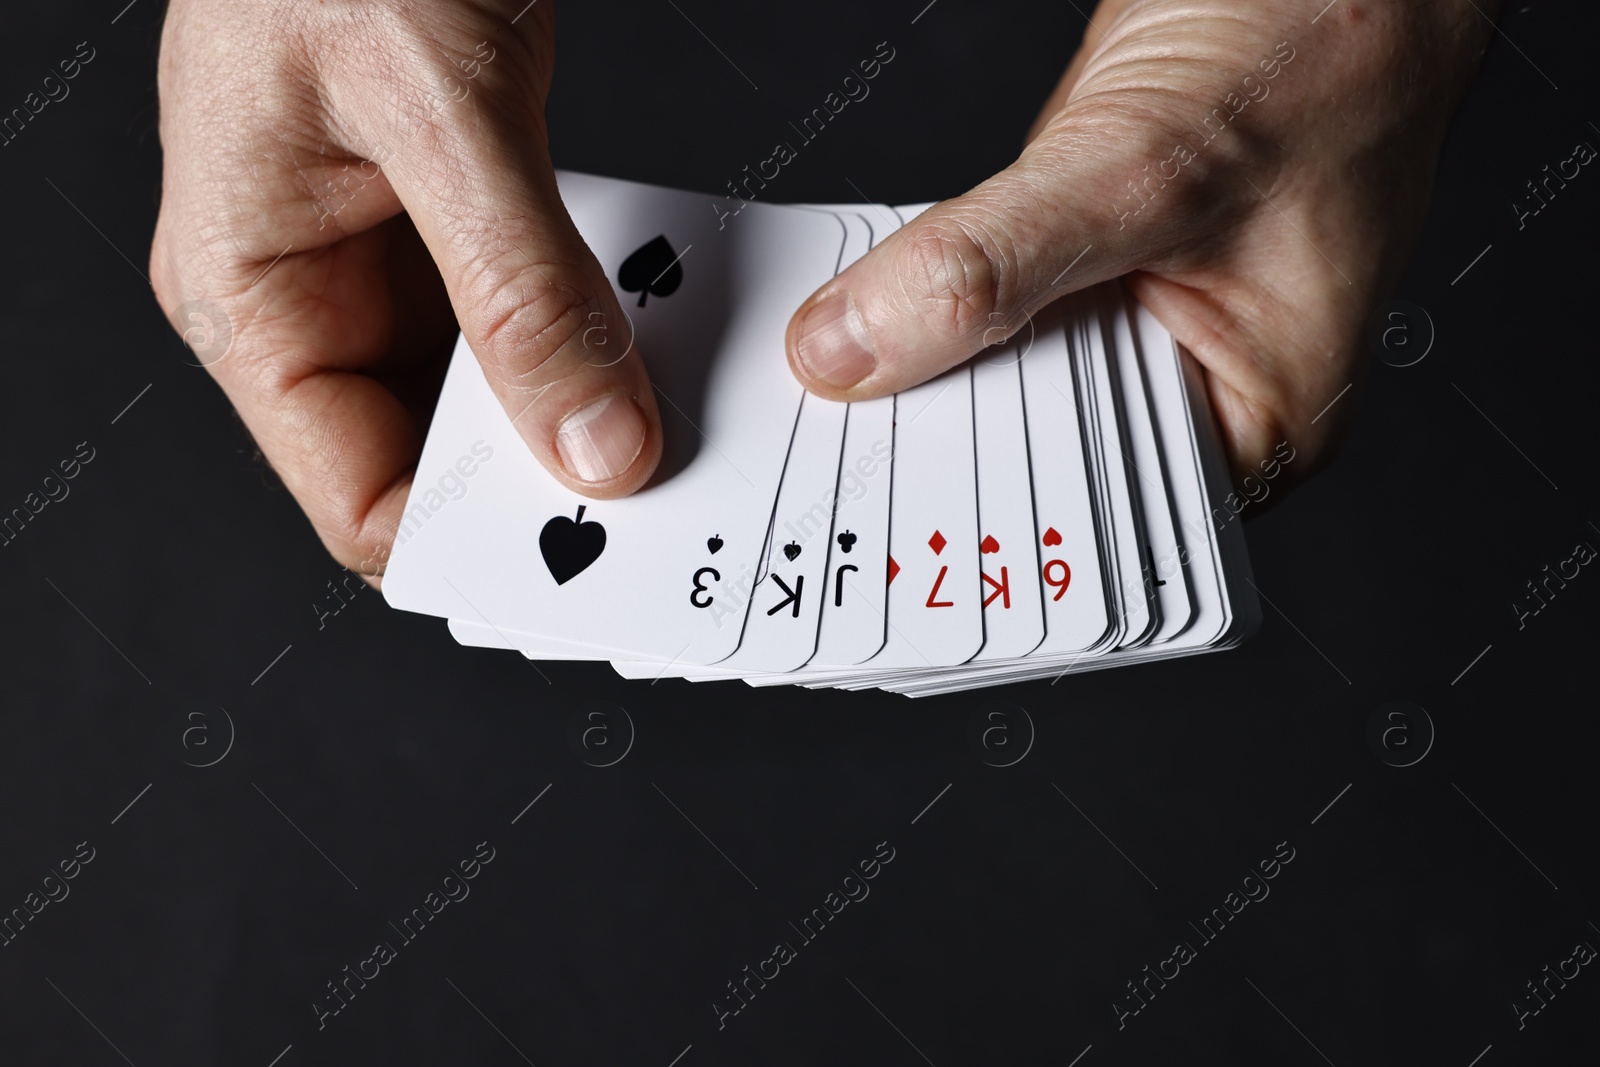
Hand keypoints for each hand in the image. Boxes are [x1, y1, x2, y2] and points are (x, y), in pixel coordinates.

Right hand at [150, 0, 663, 580]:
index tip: (599, 549)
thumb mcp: (440, 114)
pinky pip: (529, 318)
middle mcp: (312, 299)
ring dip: (581, 404)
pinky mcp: (454, 230)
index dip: (478, 540)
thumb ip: (520, 288)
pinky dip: (594, 331)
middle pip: (436, 459)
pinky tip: (660, 334)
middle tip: (663, 481)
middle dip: (544, 476)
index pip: (359, 497)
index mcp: (251, 294)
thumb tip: (595, 442)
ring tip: (676, 409)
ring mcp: (385, 268)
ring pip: (492, 397)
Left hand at [785, 0, 1499, 491]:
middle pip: (1035, 452)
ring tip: (849, 365)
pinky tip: (881, 304)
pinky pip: (990, 308)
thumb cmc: (1321, 60)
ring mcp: (1135, 331)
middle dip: (940, 432)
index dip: (979, 504)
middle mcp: (1192, 392)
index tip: (873, 495)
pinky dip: (937, 298)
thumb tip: (855, 342)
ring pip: (999, 378)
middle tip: (839, 427)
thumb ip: (990, 267)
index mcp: (1257, 424)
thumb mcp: (1144, 176)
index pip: (1092, 506)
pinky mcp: (1088, 273)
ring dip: (927, 361)